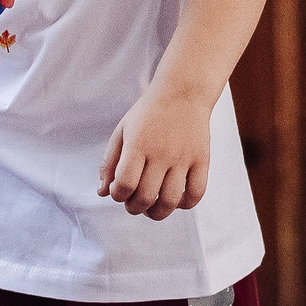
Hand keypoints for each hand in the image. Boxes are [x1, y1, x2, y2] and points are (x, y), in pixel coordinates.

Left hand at [98, 89, 212, 220]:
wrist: (183, 93)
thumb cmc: (148, 114)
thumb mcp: (122, 131)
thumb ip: (110, 162)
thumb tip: (103, 193)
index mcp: (138, 145)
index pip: (124, 184)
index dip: (117, 195)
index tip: (119, 192)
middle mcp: (161, 153)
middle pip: (145, 197)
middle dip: (134, 208)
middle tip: (133, 203)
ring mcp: (183, 158)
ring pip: (170, 201)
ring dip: (157, 213)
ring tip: (152, 208)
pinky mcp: (201, 160)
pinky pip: (196, 193)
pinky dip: (184, 204)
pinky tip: (176, 200)